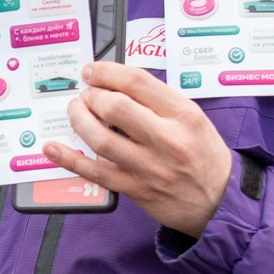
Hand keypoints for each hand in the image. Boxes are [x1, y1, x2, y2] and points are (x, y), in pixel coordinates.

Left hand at [44, 62, 233, 238]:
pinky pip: (95, 172)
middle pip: (115, 107)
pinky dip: (70, 159)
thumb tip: (117, 84)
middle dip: (92, 96)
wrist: (219, 201)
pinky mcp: (135, 189)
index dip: (106, 72)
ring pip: (101, 139)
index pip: (137, 82)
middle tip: (86, 95)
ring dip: (79, 120)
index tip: (92, 71)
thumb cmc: (204, 156)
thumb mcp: (193, 118)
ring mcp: (149, 166)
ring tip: (75, 111)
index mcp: (183, 114)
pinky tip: (53, 148)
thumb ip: (159, 100)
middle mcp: (167, 139)